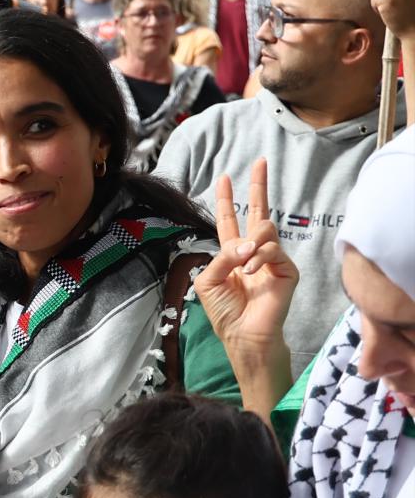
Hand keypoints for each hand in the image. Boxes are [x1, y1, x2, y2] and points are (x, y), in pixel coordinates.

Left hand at [193, 159, 297, 359]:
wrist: (243, 335)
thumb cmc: (224, 311)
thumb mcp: (209, 280)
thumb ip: (222, 256)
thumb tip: (245, 243)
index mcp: (232, 253)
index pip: (229, 220)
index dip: (226, 200)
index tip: (224, 178)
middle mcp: (253, 252)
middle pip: (258, 212)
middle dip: (258, 186)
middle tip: (260, 162)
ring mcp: (272, 260)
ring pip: (266, 229)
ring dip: (251, 242)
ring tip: (243, 262)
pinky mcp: (287, 270)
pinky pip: (274, 250)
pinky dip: (260, 258)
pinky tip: (252, 272)